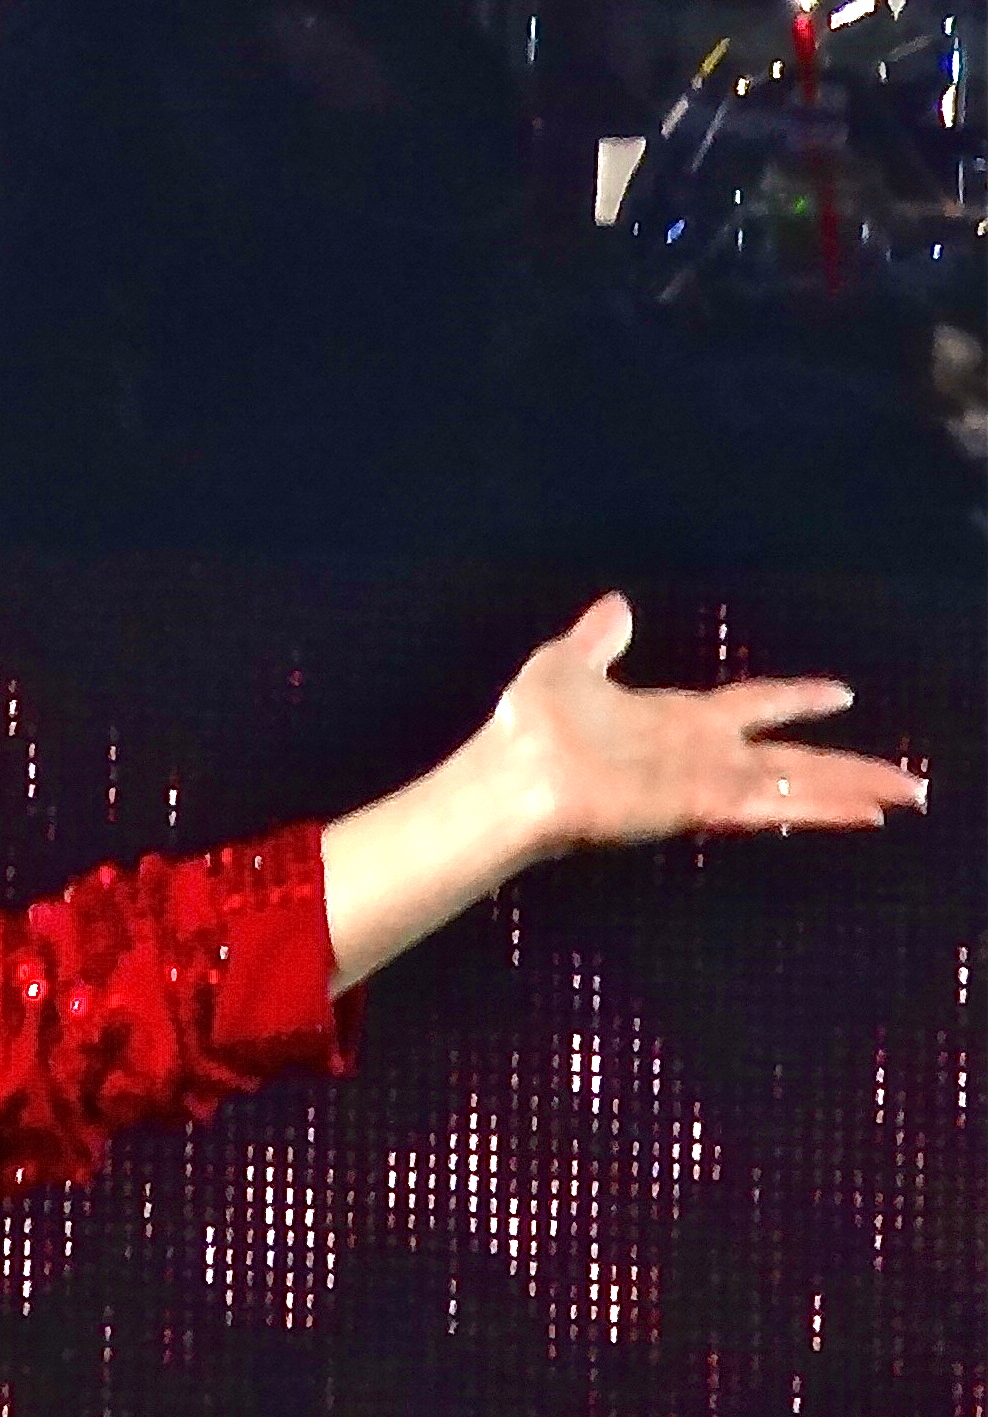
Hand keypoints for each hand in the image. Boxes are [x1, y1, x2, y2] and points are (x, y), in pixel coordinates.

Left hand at [487, 593, 926, 855]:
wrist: (509, 772)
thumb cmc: (527, 726)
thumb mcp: (566, 665)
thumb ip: (599, 640)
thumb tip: (617, 603)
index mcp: (677, 719)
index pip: (753, 704)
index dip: (795, 698)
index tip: (839, 692)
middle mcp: (701, 753)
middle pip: (792, 758)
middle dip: (848, 766)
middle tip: (907, 779)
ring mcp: (703, 782)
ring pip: (795, 785)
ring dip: (850, 790)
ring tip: (906, 797)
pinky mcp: (699, 805)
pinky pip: (770, 805)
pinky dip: (817, 809)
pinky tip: (861, 814)